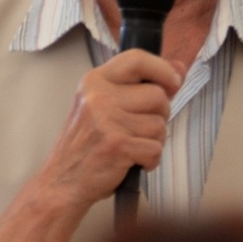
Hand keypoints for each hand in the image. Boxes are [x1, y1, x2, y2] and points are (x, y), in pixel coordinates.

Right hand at [37, 50, 182, 210]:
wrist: (62, 182)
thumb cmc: (86, 144)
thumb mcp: (104, 105)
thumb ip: (141, 85)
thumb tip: (180, 68)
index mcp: (94, 80)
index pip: (137, 58)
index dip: (163, 69)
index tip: (173, 83)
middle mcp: (99, 96)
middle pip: (158, 95)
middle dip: (160, 114)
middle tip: (140, 128)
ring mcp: (107, 120)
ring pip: (160, 124)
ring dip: (154, 140)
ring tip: (132, 145)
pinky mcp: (117, 145)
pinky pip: (156, 148)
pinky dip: (150, 160)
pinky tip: (133, 162)